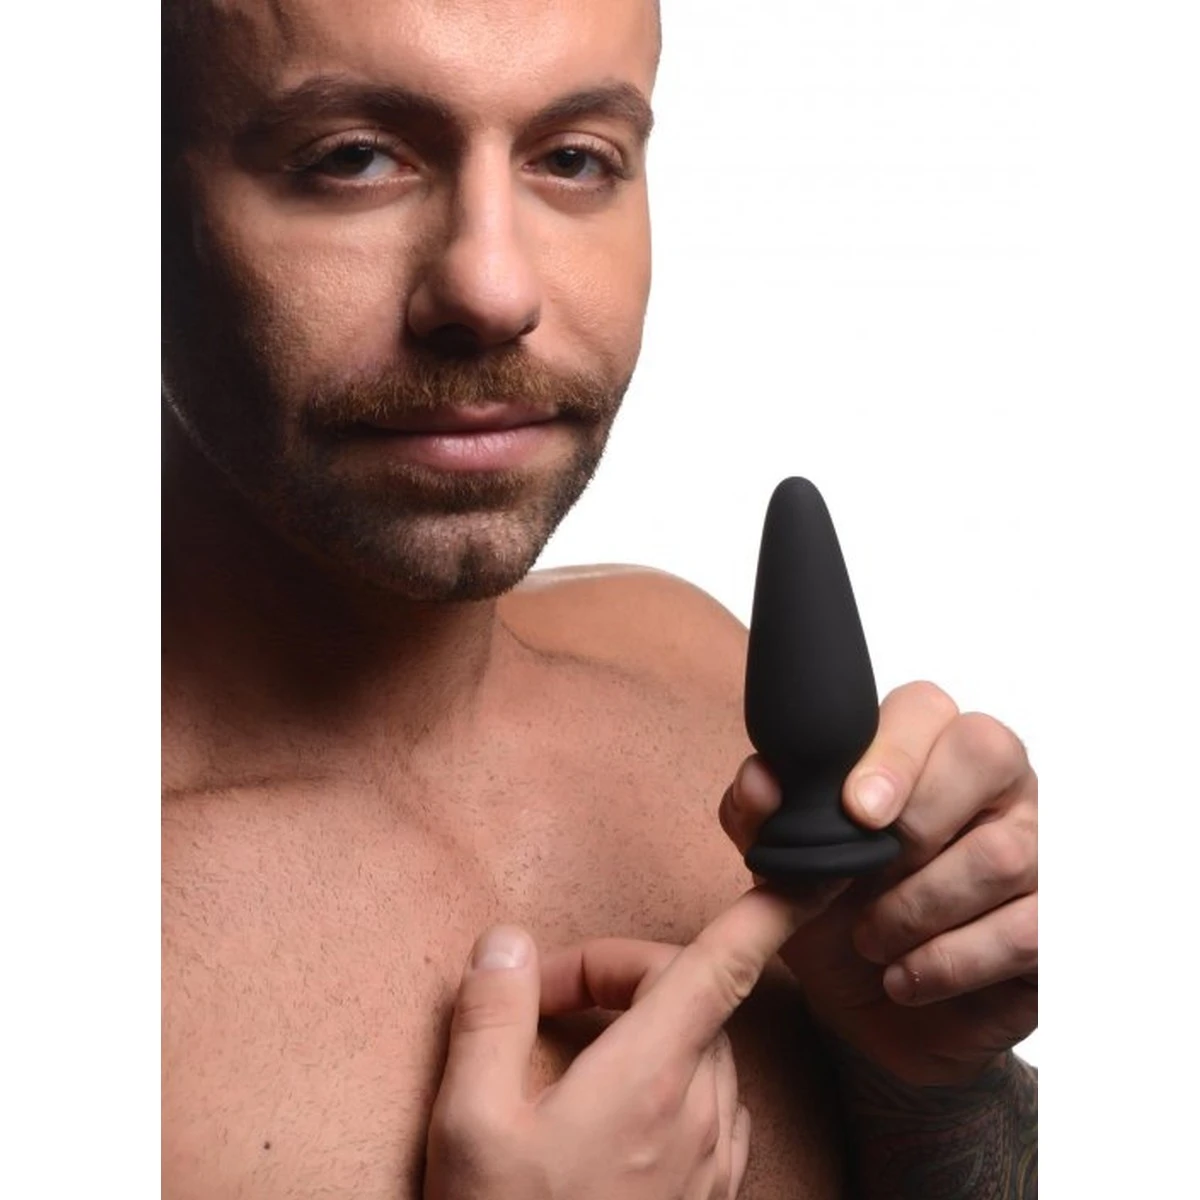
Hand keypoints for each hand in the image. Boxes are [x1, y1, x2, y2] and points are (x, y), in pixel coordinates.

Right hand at [424, 886, 838, 1199]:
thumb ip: (489, 1017)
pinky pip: (709, 1098)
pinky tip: (609, 1101)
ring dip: (647, 1019)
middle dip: (625, 970)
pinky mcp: (709, 1195)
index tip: (812, 869)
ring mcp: (712, 1158)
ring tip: (571, 1046)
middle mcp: (699, 1110)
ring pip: (704, 1044)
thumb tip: (504, 943)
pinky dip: (669, 1068)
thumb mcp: (467, 1125)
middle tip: (544, 997)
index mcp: (649, 1076)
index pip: (727, 965)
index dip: (772, 907)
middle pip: (694, 993)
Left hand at [719, 682, 1036, 1086]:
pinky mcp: (1057, 919)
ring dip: (918, 908)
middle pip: (989, 751)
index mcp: (922, 746)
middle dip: (917, 825)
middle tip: (866, 878)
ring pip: (1002, 851)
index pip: (926, 706)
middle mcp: (993, 781)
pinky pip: (1026, 928)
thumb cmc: (830, 913)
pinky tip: (906, 976)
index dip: (894, 752)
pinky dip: (950, 961)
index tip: (857, 811)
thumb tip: (761, 778)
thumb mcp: (782, 865)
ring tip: (871, 939)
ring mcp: (1038, 845)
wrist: (866, 1009)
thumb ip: (758, 813)